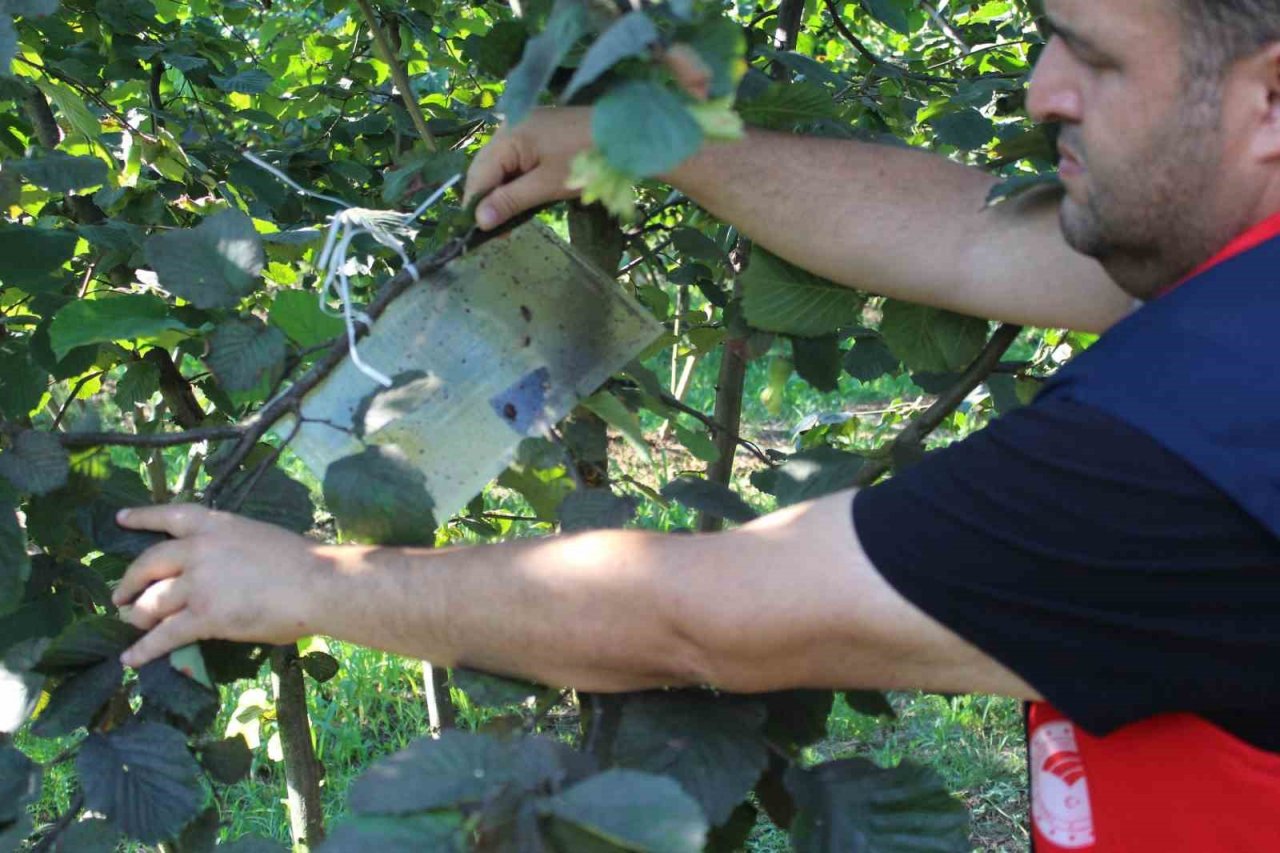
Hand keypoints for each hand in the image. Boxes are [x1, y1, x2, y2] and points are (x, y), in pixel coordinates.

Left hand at [111, 505, 329, 667]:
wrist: (317, 584)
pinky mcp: (203, 616)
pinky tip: (131, 658)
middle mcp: (198, 550)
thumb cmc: (301, 561)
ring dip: (138, 616)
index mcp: (215, 525)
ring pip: (151, 602)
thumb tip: (216, 573)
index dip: (142, 517)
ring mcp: (197, 584)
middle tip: (120, 595)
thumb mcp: (257, 538)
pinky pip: (164, 635)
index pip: (170, 515)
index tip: (120, 519)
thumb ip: (229, 549)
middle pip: (148, 564)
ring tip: (132, 624)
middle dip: (130, 582)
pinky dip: (144, 649)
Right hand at [464, 107, 591, 230]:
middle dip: (487, 200)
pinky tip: (523, 197)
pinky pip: (514, 158)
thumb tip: (479, 221)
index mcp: (506, 137)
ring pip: (499, 166)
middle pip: (484, 170)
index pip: (478, 177)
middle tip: (499, 231)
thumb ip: (510, 201)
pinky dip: (515, 179)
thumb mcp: (546, 185)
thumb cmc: (586, 159)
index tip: (481, 235)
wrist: (624, 132)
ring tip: (510, 219)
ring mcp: (521, 127)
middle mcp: (507, 128)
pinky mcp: (535, 132)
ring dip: (502, 192)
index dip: (476, 207)